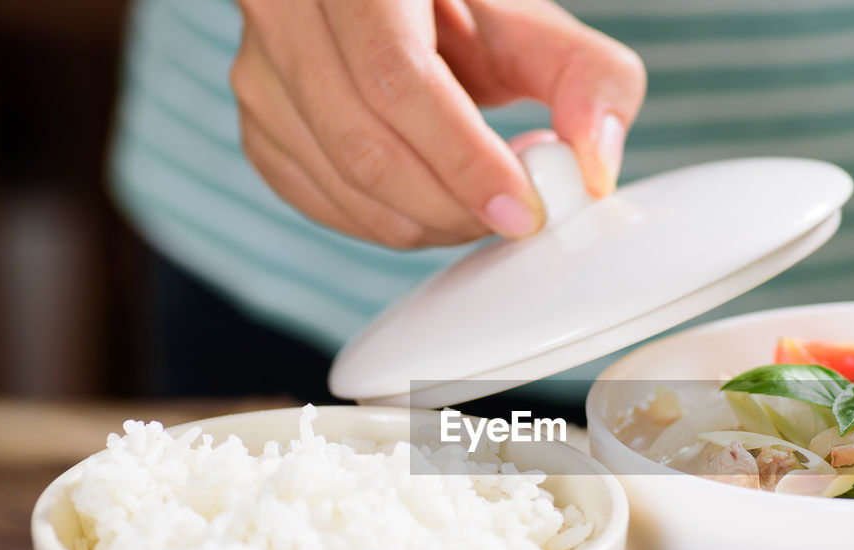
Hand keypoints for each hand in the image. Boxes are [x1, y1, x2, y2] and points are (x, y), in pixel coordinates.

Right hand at [230, 0, 646, 247]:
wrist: (395, 7)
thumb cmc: (466, 11)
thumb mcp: (535, 26)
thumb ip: (588, 79)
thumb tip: (593, 164)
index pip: (397, 76)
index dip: (462, 159)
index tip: (521, 209)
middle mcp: (289, 8)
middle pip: (361, 141)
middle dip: (449, 205)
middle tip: (511, 218)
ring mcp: (260, 66)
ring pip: (337, 179)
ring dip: (423, 222)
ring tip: (483, 202)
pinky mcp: (259, 120)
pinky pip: (315, 199)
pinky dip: (383, 224)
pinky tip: (433, 208)